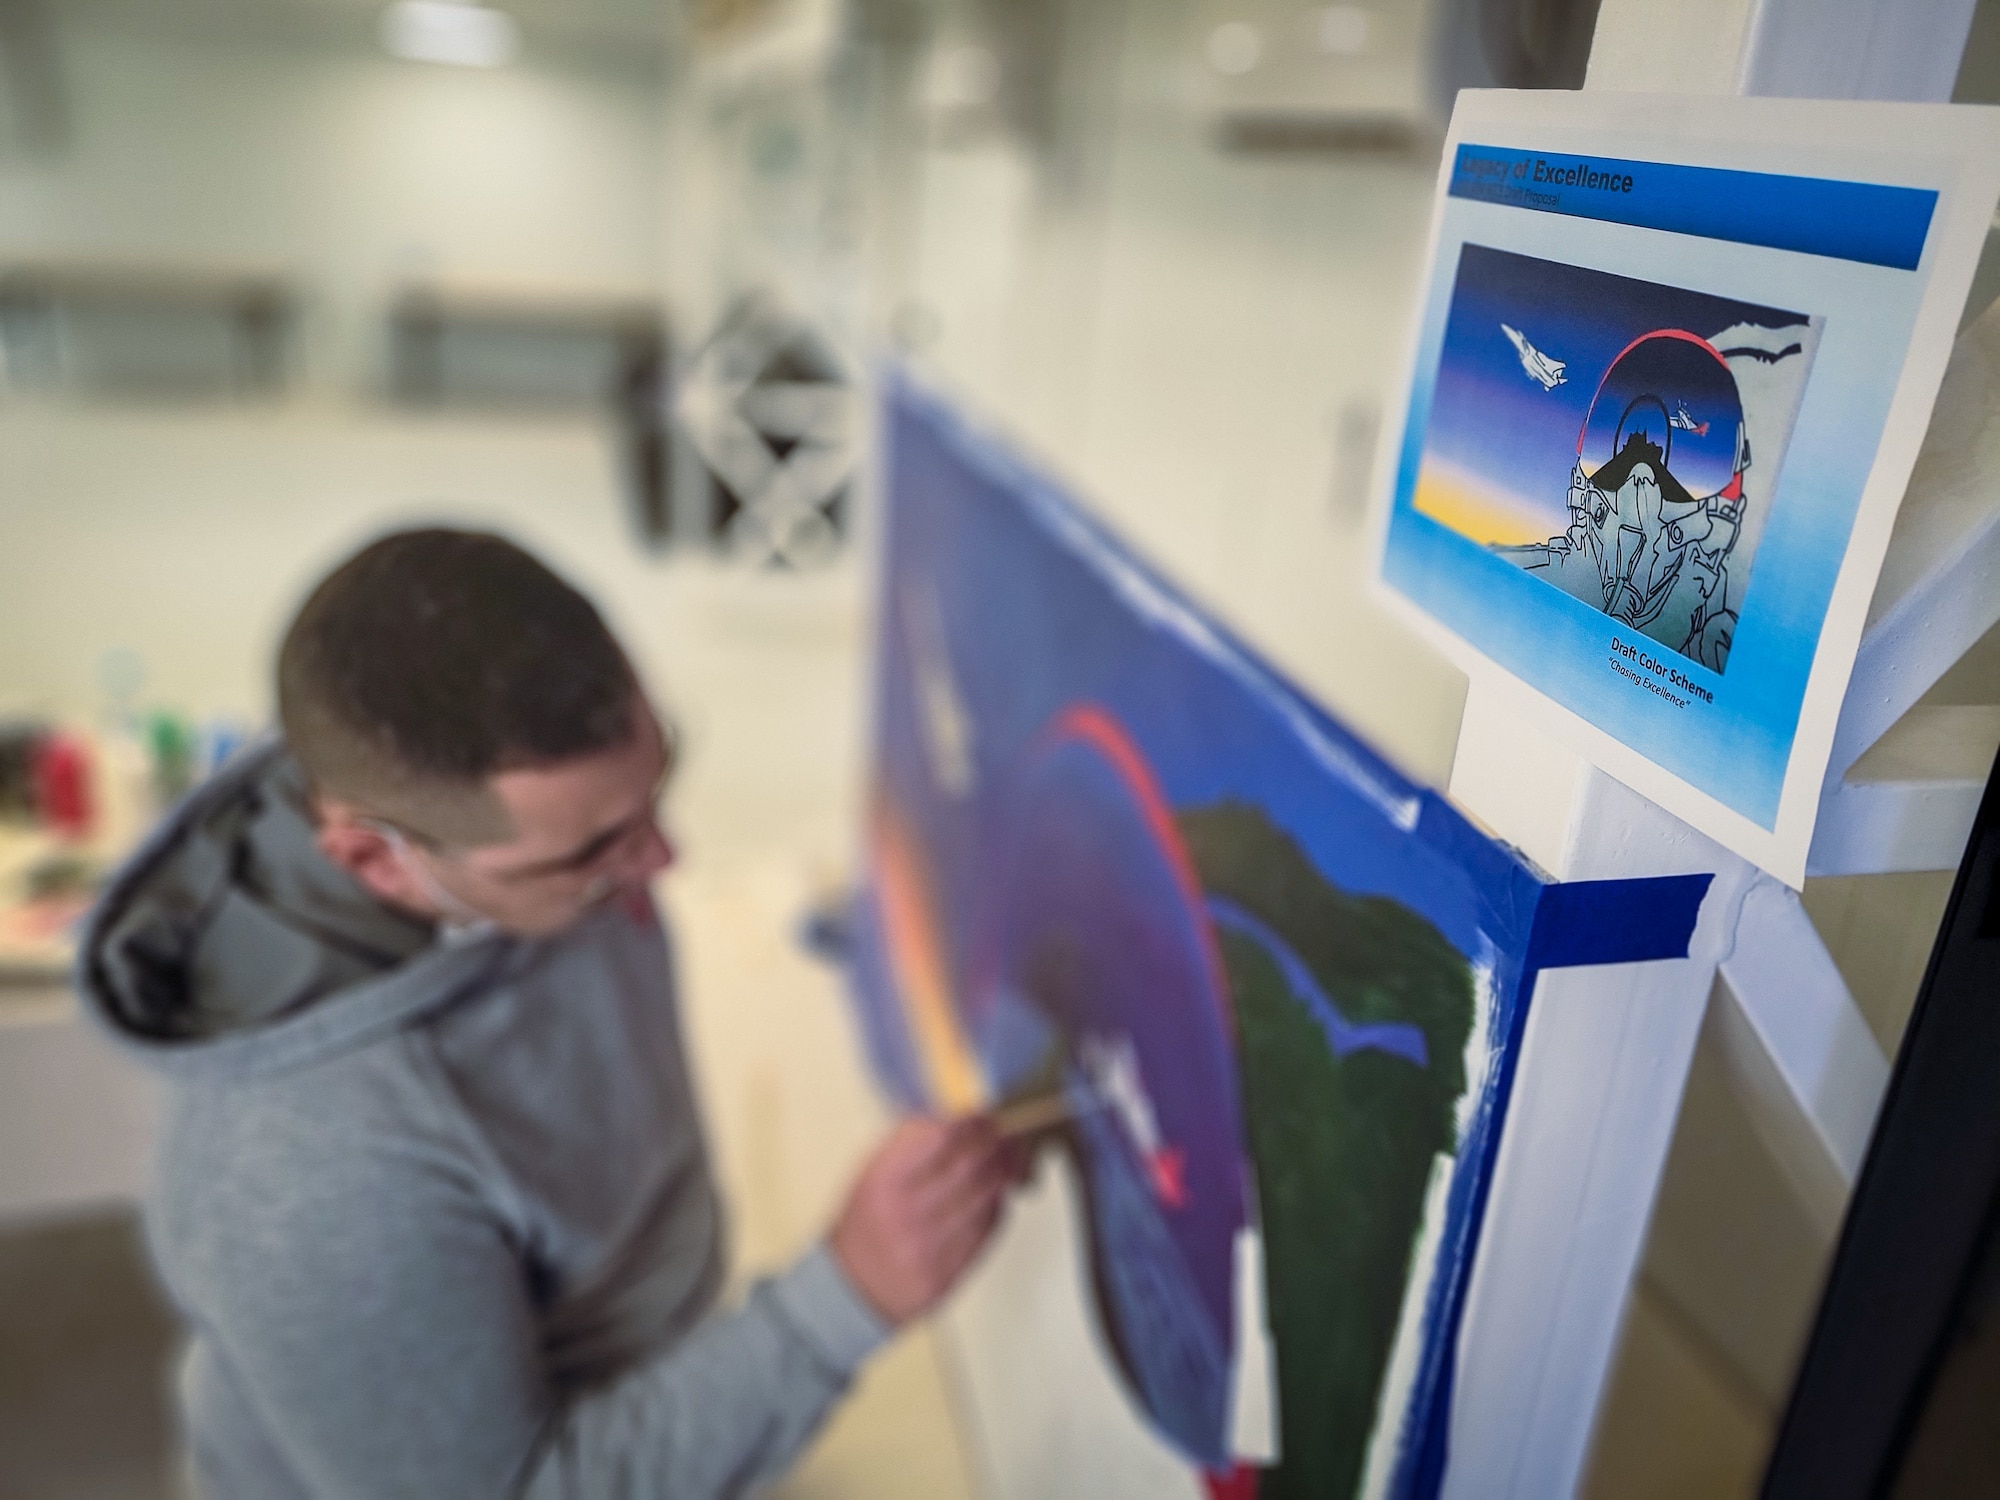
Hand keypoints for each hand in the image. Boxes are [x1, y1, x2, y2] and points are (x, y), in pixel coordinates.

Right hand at [829, 1114, 1015, 1326]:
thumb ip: (910, 1143)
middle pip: (971, 1165)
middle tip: (1006, 1133)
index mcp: (884, 1181)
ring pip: (986, 1197)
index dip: (971, 1122)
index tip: (983, 1115)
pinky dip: (998, 1204)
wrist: (855, 1286)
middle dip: (995, 1144)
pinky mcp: (950, 1270)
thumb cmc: (866, 1224)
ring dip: (1004, 1172)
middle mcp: (907, 1213)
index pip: (940, 1137)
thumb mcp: (871, 1173)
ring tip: (1009, 1159)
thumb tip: (956, 1116)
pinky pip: (988, 1229)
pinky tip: (995, 1194)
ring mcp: (930, 1245)